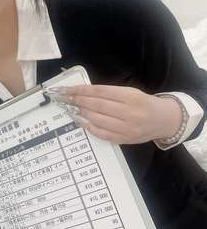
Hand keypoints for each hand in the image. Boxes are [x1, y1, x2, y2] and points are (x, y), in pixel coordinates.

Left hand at [46, 84, 181, 144]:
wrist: (164, 120)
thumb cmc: (144, 103)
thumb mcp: (131, 92)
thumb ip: (110, 93)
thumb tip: (83, 92)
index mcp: (131, 96)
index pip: (100, 91)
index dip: (81, 90)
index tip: (67, 89)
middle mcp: (130, 112)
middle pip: (97, 105)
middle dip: (77, 100)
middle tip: (63, 98)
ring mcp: (127, 128)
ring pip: (97, 119)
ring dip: (81, 113)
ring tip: (70, 107)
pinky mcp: (125, 140)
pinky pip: (103, 134)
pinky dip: (89, 127)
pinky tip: (81, 120)